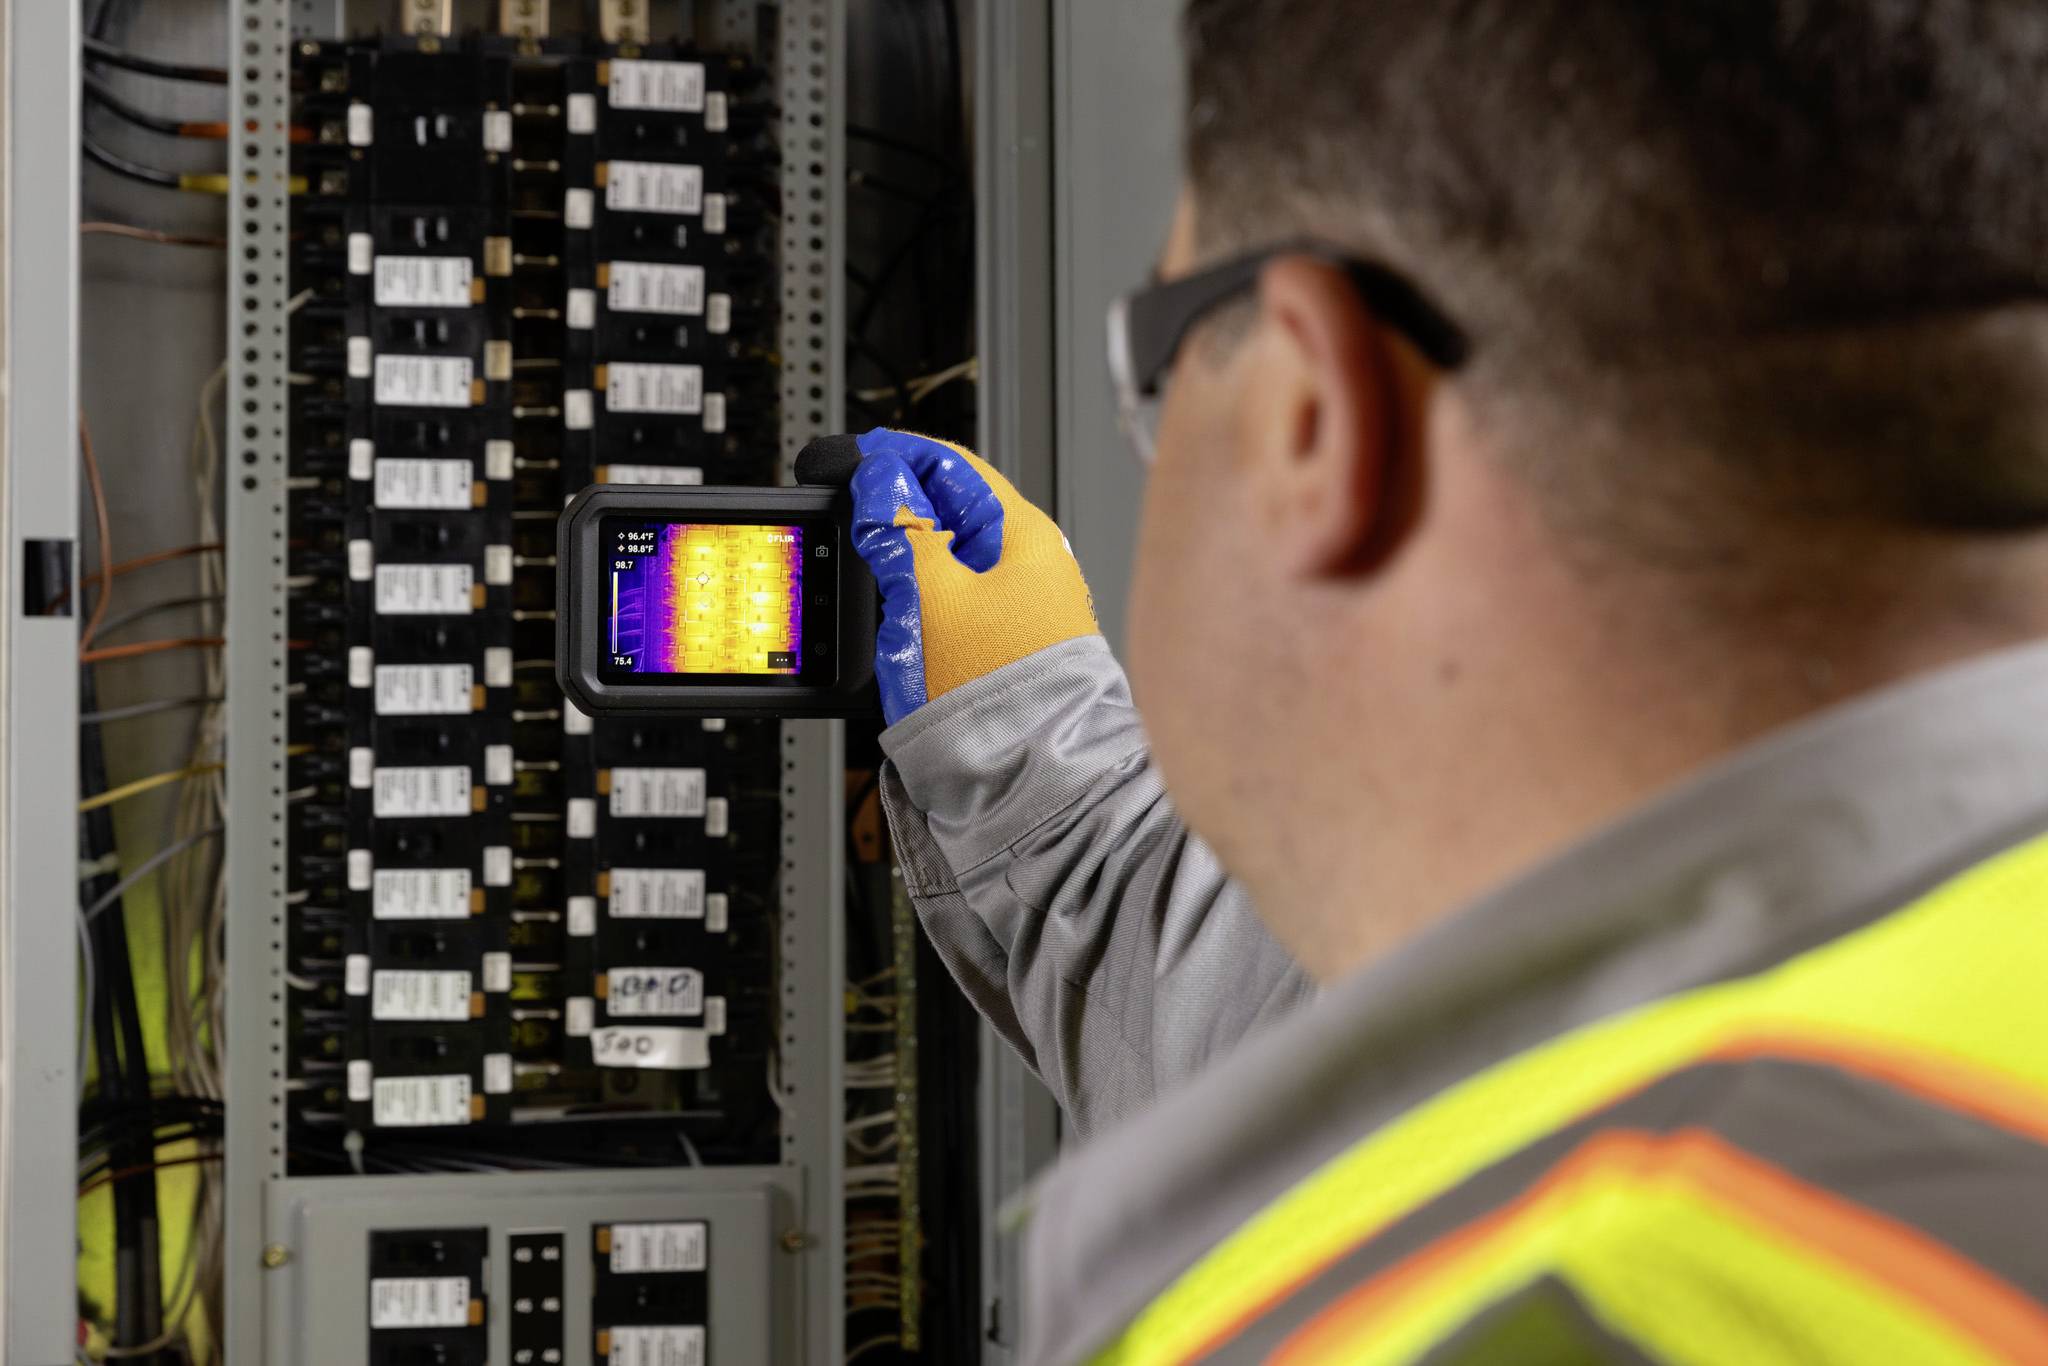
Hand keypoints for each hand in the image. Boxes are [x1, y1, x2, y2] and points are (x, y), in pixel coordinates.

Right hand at [849, 428, 1097, 723]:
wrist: (1028, 770)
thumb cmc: (998, 688)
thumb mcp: (932, 596)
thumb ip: (902, 533)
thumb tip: (881, 482)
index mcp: (1025, 535)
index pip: (956, 466)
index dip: (902, 455)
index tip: (861, 457)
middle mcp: (1031, 563)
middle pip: (954, 510)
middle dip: (902, 505)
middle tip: (856, 510)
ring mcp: (1021, 605)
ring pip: (952, 556)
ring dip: (909, 552)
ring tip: (874, 562)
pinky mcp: (1005, 641)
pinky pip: (957, 598)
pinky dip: (923, 593)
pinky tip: (901, 607)